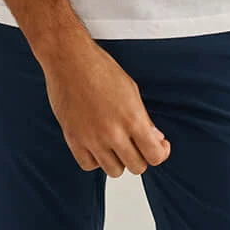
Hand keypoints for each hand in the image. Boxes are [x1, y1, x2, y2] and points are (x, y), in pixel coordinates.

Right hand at [41, 40, 170, 177]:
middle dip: (141, 156)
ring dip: (119, 160)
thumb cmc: (100, 67)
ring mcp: (91, 139)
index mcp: (132, 118)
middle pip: (136, 167)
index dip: (160, 153)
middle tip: (137, 144)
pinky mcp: (73, 139)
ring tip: (116, 144)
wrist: (69, 59)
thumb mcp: (131, 89)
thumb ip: (144, 119)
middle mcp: (112, 133)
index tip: (159, 146)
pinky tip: (98, 145)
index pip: (154, 155)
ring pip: (114, 170)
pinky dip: (96, 159)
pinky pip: (89, 165)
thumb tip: (156, 139)